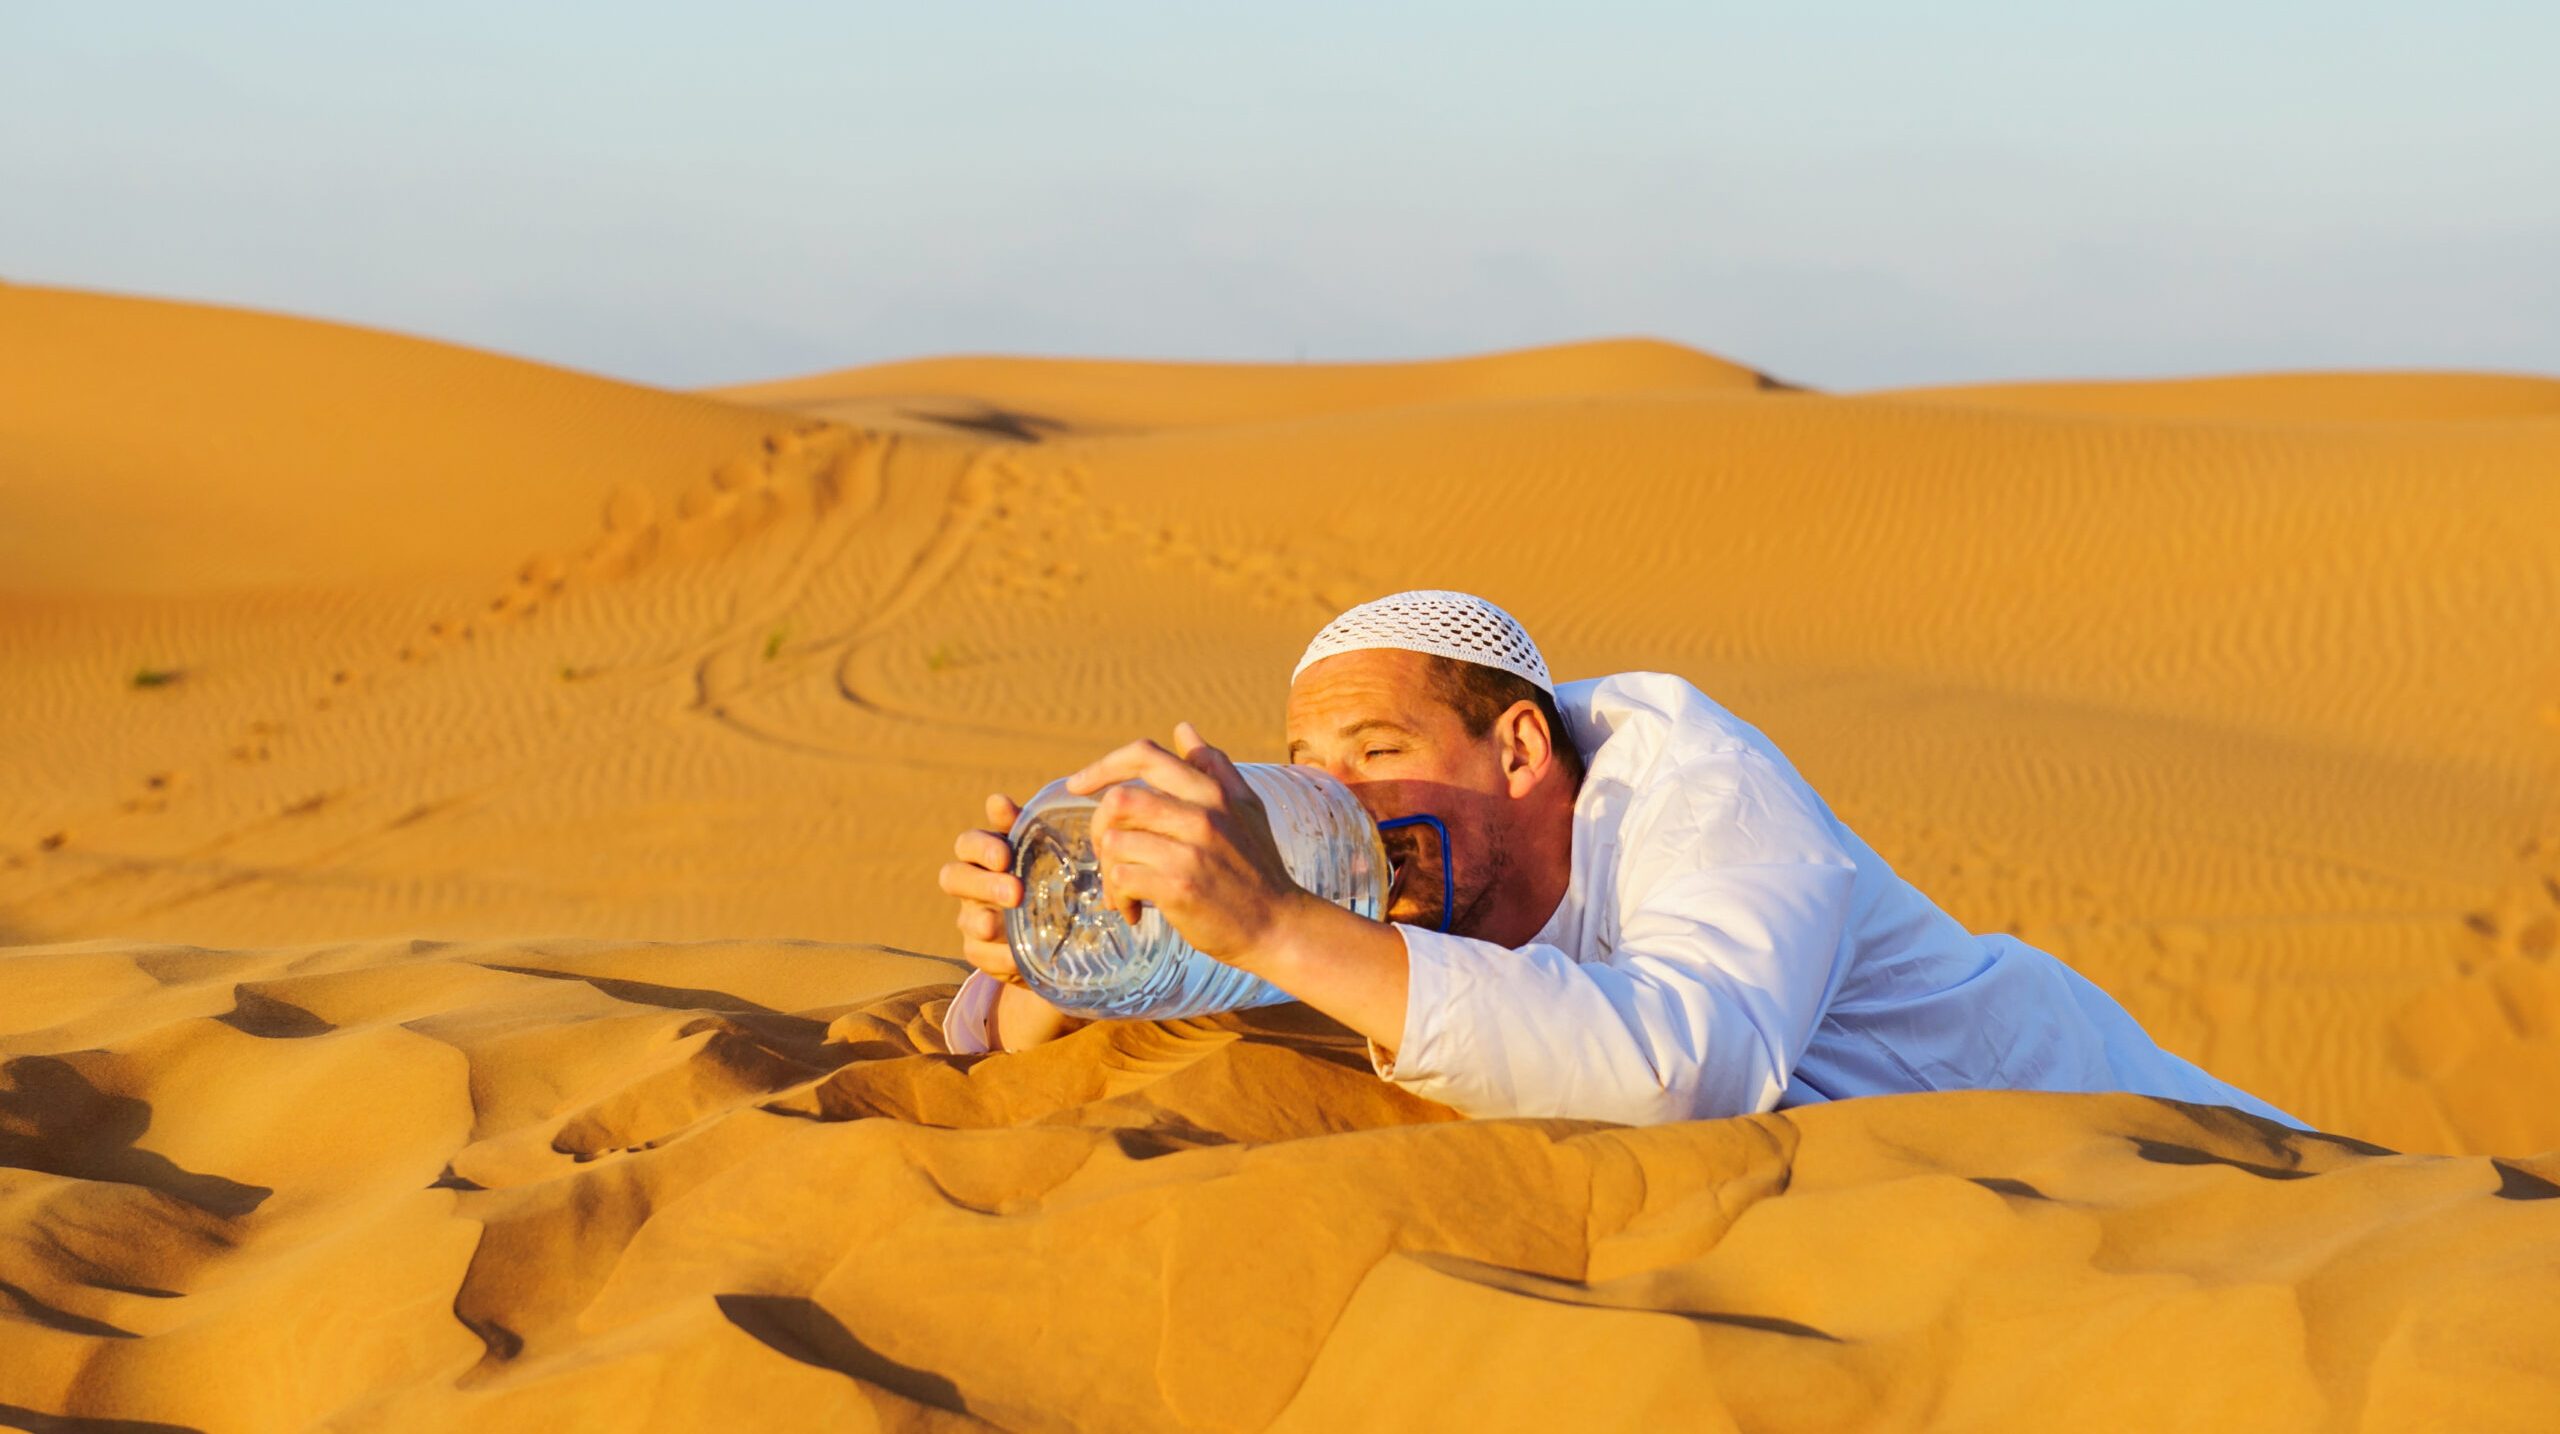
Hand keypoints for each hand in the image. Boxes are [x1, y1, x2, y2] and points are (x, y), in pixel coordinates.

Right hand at [937, 792, 1080, 1048]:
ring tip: (998, 925)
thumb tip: (998, 801)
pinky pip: (979, 954)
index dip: (982, 847)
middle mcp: (972, 885)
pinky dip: (998, 957)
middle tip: (1015, 891)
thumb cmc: (1049, 874)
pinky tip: (1015, 958)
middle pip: (955, 877)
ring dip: (982, 921)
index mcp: (985, 855)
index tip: (1005, 854)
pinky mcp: (980, 951)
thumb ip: (1028, 825)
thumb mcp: (1047, 849)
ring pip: (965, 918)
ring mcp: (972, 919)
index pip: (968, 843)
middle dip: (983, 884)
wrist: (1060, 929)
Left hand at [1067, 721, 1315, 967]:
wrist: (1279, 926)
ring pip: (1114, 842)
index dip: (1103, 766)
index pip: (1145, 756)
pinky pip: (1121, 879)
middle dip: (1099, 828)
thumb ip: (1214, 766)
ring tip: (1123, 891)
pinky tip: (1134, 910)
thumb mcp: (1245, 807)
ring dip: (1108, 870)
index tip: (1078, 785)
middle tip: (1107, 853)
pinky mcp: (1178, 888)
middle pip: (1118, 800)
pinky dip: (1118, 897)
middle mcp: (1201, 816)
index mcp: (1212, 792)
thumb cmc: (1257, 867)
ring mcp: (1189, 852)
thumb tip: (1183, 729)